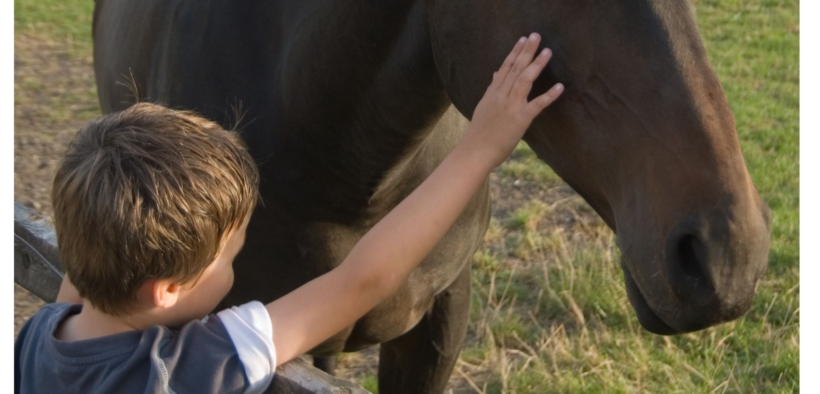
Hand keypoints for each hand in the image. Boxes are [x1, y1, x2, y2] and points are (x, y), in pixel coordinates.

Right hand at [463, 33, 563, 166]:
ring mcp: (510, 107)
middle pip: (515, 69)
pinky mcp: (520, 119)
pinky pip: (536, 105)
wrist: (475, 151)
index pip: (505, 68)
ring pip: (524, 80)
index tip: (523, 39)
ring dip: (536, 65)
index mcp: (493, 93)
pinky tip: (559, 87)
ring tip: (547, 52)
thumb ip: (492, 89)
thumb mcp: (483, 106)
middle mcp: (501, 96)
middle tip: (536, 36)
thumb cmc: (480, 133)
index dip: (515, 52)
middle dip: (526, 51)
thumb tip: (496, 73)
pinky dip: (548, 95)